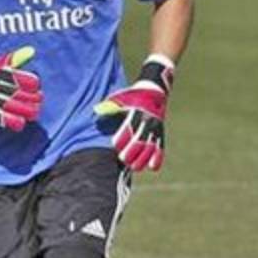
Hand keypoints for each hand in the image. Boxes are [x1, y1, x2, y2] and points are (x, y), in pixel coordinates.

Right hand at [0, 46, 42, 131]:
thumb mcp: (3, 62)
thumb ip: (18, 57)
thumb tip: (31, 51)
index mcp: (0, 75)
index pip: (19, 80)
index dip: (30, 83)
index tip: (35, 85)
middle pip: (18, 95)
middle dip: (32, 98)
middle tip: (39, 98)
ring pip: (11, 107)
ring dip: (25, 110)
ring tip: (35, 111)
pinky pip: (0, 118)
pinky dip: (11, 121)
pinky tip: (21, 123)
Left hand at [94, 55, 174, 171]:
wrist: (154, 91)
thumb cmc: (131, 97)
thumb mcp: (119, 99)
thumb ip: (109, 107)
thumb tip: (97, 112)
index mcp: (136, 112)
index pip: (128, 128)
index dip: (122, 138)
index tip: (115, 146)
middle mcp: (147, 121)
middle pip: (140, 139)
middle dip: (132, 152)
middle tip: (123, 160)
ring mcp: (155, 128)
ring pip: (150, 146)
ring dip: (143, 158)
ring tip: (135, 167)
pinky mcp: (161, 132)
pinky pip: (160, 146)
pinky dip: (157, 157)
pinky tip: (152, 167)